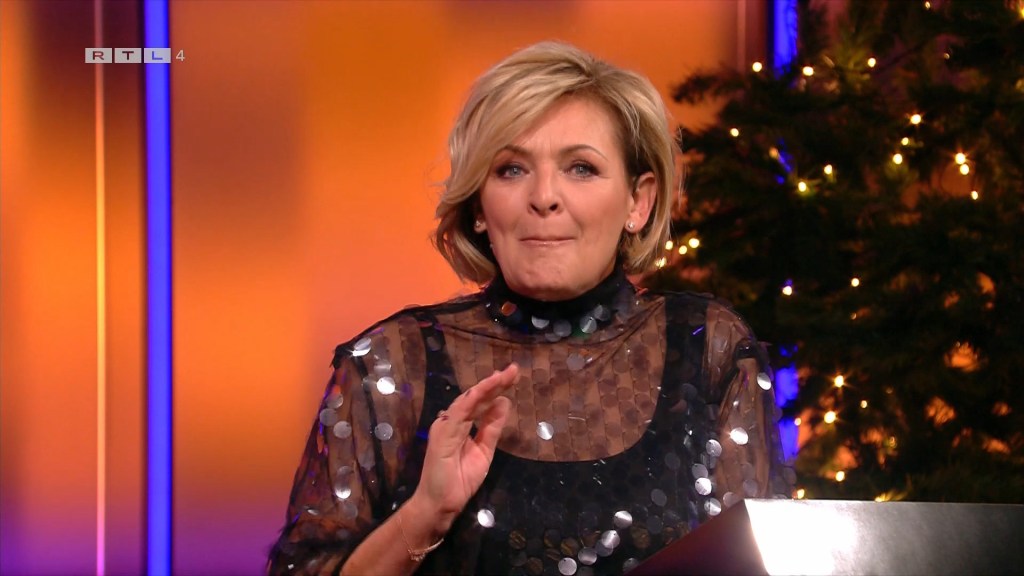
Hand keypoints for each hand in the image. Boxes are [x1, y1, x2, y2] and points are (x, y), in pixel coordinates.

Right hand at [410, 363, 517, 529]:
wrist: (441, 503)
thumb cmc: (459, 480)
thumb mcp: (484, 451)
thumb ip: (492, 428)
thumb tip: (504, 402)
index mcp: (461, 425)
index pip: (480, 403)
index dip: (495, 389)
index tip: (511, 376)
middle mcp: (452, 421)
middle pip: (475, 398)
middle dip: (495, 383)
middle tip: (513, 369)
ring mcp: (446, 426)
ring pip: (468, 400)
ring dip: (486, 387)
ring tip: (503, 376)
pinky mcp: (442, 434)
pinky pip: (459, 413)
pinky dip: (472, 399)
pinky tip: (485, 388)